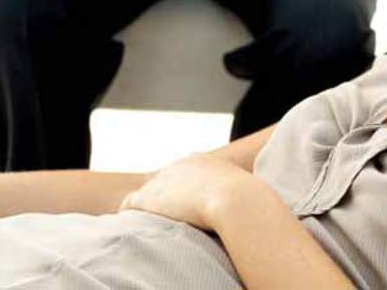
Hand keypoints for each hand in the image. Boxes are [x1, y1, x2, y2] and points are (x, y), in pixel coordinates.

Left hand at [119, 152, 250, 230]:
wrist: (238, 201)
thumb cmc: (248, 201)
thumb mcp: (244, 189)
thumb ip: (239, 191)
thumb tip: (255, 201)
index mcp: (201, 160)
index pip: (182, 174)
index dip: (182, 192)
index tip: (185, 206)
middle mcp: (179, 165)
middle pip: (163, 181)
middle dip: (165, 197)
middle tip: (171, 218)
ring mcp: (163, 179)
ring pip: (148, 194)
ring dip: (150, 208)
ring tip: (154, 225)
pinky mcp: (150, 197)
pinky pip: (131, 204)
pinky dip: (131, 214)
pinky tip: (136, 225)